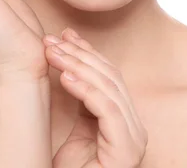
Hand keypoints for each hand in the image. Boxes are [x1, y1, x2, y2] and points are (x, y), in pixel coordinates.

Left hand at [43, 28, 147, 167]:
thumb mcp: (76, 127)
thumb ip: (81, 99)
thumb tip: (70, 64)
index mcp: (125, 119)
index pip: (109, 76)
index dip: (87, 52)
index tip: (64, 34)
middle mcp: (135, 127)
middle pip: (111, 78)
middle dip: (79, 54)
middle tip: (51, 39)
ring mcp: (134, 139)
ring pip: (110, 90)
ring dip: (78, 66)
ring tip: (52, 53)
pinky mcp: (126, 152)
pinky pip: (108, 111)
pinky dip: (85, 90)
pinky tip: (64, 77)